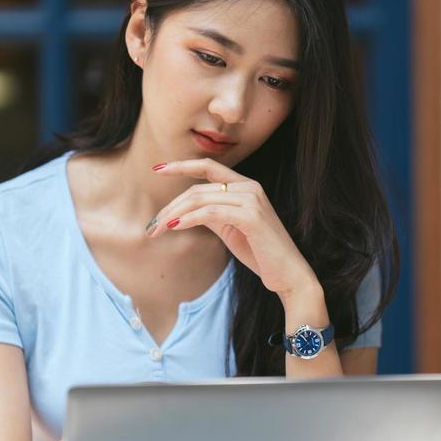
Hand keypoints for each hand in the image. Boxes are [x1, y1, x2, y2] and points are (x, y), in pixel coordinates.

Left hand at [147, 158, 319, 301]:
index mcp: (246, 186)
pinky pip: (211, 213)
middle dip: (170, 206)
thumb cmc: (261, 253)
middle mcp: (250, 187)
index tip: (157, 169)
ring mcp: (252, 200)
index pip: (208, 166)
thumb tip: (184, 211)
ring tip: (157, 230)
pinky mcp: (251, 217)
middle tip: (152, 225)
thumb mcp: (231, 228)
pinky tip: (175, 228)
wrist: (288, 275)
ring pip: (200, 199)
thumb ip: (213, 214)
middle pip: (198, 188)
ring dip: (173, 215)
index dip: (181, 165)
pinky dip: (189, 219)